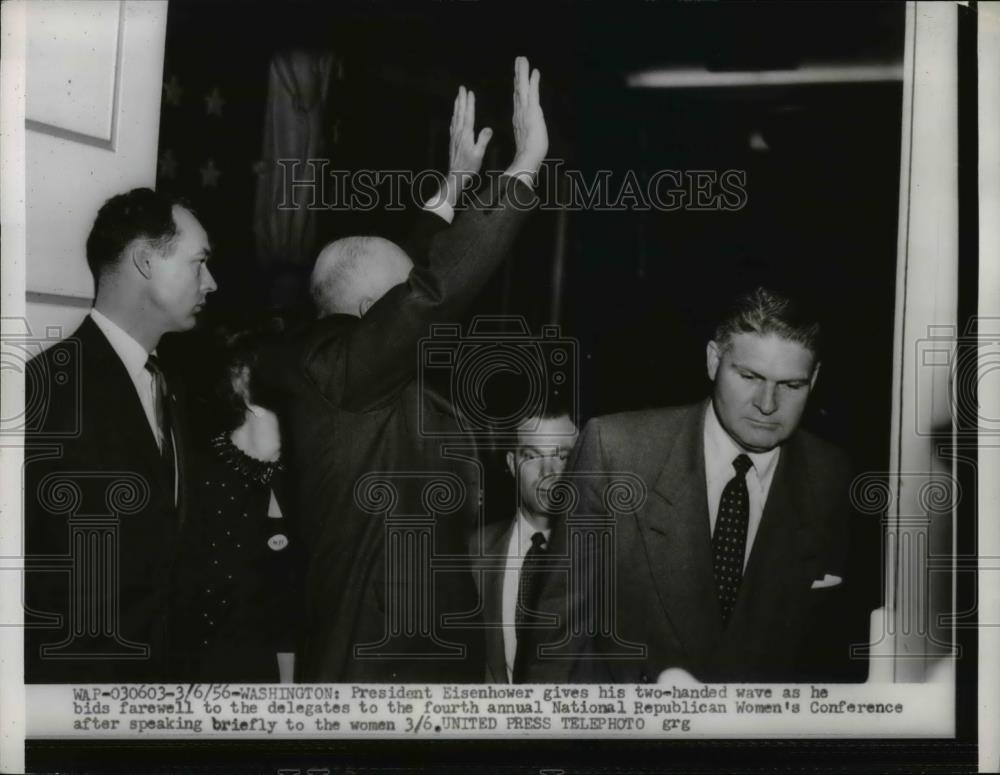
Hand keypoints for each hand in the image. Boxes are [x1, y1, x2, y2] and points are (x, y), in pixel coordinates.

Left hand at [448, 85, 491, 184]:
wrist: (455, 175)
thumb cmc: (469, 166)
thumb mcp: (479, 154)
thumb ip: (483, 140)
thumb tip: (488, 128)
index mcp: (466, 134)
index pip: (468, 115)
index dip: (469, 103)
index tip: (470, 92)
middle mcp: (459, 133)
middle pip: (460, 112)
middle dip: (461, 99)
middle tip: (461, 88)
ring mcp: (455, 136)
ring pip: (456, 117)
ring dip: (457, 106)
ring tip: (458, 97)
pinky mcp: (453, 141)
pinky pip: (453, 124)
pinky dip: (454, 116)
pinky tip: (455, 115)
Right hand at [506, 56, 547, 181]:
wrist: (528, 159)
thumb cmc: (527, 155)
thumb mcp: (526, 142)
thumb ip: (523, 136)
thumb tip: (522, 135)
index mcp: (519, 119)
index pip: (518, 99)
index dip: (518, 86)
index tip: (517, 75)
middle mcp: (520, 112)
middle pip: (519, 89)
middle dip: (518, 74)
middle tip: (519, 60)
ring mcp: (525, 111)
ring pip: (523, 88)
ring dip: (522, 73)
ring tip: (522, 59)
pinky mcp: (532, 112)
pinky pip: (532, 93)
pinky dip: (533, 82)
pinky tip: (534, 72)